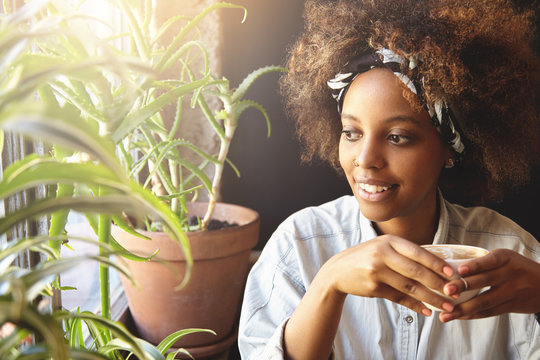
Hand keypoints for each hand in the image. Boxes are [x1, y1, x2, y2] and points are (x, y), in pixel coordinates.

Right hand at [322, 234, 455, 315]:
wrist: (338, 270)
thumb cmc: (366, 258)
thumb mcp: (382, 247)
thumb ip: (404, 253)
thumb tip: (436, 265)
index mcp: (389, 241)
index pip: (418, 252)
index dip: (437, 264)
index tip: (453, 274)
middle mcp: (383, 254)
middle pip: (416, 271)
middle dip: (438, 284)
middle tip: (455, 293)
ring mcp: (377, 271)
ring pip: (410, 287)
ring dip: (430, 298)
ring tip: (446, 306)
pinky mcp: (373, 287)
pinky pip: (399, 298)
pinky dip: (415, 305)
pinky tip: (426, 310)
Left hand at [440, 249, 539, 321]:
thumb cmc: (517, 267)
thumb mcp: (506, 258)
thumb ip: (485, 262)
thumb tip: (452, 267)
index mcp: (505, 258)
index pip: (488, 261)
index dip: (475, 266)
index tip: (460, 270)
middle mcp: (509, 274)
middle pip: (484, 281)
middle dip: (463, 286)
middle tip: (446, 290)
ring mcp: (511, 292)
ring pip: (484, 301)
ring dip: (463, 308)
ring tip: (446, 313)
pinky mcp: (511, 306)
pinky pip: (489, 312)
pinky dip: (472, 315)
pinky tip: (458, 316)